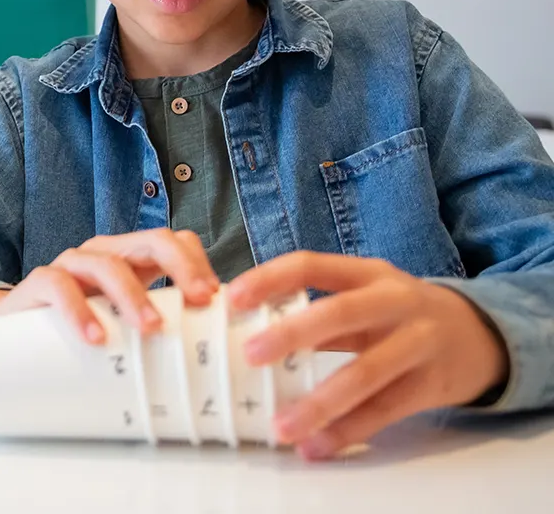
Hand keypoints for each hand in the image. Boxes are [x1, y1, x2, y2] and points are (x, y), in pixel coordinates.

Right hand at [0, 228, 218, 342]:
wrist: (9, 331)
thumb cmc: (76, 326)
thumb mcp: (120, 321)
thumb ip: (152, 324)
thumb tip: (205, 355)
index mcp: (130, 258)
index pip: (174, 240)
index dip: (198, 262)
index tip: (216, 298)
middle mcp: (104, 252)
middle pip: (151, 240)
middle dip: (180, 266)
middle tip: (198, 301)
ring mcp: (72, 263)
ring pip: (108, 264)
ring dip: (133, 295)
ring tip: (151, 328)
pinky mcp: (40, 281)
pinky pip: (60, 286)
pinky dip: (80, 311)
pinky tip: (95, 337)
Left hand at [226, 251, 508, 459]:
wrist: (478, 334)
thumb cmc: (398, 312)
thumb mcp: (365, 294)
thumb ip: (318, 307)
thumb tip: (248, 328)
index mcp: (367, 272)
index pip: (312, 265)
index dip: (270, 279)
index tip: (232, 297)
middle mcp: (394, 301)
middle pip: (341, 313)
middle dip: (293, 333)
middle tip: (250, 355)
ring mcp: (417, 342)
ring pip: (365, 372)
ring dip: (320, 401)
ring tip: (281, 426)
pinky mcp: (431, 385)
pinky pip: (385, 410)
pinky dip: (348, 431)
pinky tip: (316, 445)